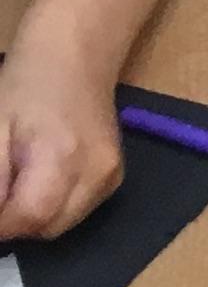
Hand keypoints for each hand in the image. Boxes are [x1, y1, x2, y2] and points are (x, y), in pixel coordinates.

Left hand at [0, 38, 122, 239]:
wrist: (75, 58)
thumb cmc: (25, 85)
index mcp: (62, 157)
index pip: (28, 218)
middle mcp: (94, 175)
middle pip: (47, 228)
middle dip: (13, 222)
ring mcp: (110, 178)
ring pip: (62, 225)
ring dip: (32, 217)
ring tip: (15, 185)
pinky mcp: (115, 178)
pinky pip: (77, 211)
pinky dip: (52, 208)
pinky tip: (38, 181)